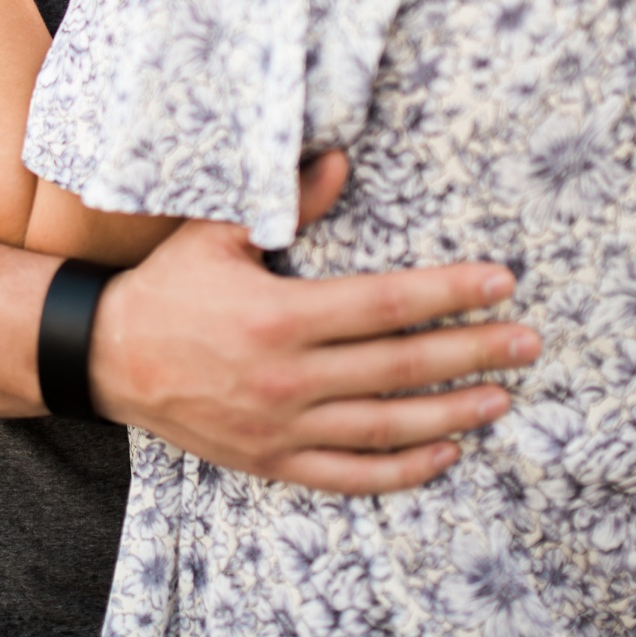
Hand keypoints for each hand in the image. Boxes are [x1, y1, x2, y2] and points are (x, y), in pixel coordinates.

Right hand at [89, 152, 539, 495]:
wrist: (106, 358)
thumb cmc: (167, 288)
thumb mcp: (217, 234)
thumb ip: (286, 203)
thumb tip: (342, 161)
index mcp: (279, 315)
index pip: (386, 304)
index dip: (449, 293)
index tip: (500, 283)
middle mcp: (286, 377)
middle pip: (401, 367)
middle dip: (473, 352)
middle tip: (529, 343)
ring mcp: (280, 426)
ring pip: (385, 426)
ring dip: (452, 412)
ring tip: (500, 397)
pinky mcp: (271, 461)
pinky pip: (350, 475)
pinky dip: (402, 469)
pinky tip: (446, 452)